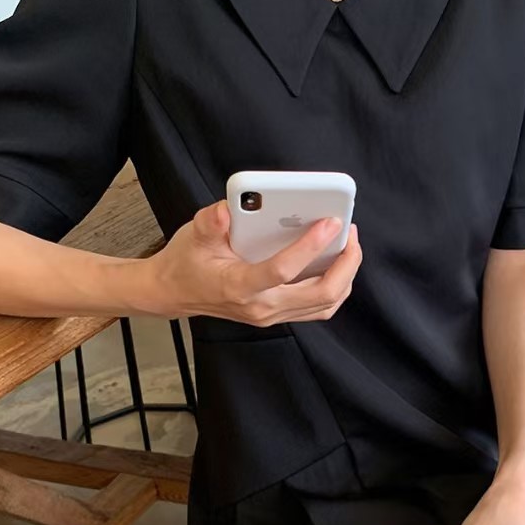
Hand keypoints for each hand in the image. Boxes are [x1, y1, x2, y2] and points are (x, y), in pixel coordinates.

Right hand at [141, 200, 360, 323]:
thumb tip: (227, 210)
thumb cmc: (186, 263)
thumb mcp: (193, 235)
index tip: (330, 222)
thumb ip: (210, 222)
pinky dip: (335, 287)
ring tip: (349, 246)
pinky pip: (318, 307)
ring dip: (345, 276)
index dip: (310, 246)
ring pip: (325, 304)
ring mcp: (272, 315)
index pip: (283, 270)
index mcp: (240, 286)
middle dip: (345, 264)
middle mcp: (261, 307)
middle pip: (320, 294)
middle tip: (351, 235)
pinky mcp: (278, 315)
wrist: (174, 293)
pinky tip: (337, 263)